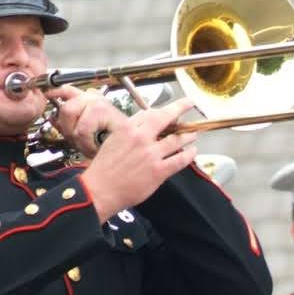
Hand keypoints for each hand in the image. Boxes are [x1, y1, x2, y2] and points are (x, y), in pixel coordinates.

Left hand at [43, 85, 131, 158]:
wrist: (126, 156)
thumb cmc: (108, 148)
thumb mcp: (83, 134)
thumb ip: (68, 123)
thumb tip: (53, 118)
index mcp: (90, 100)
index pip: (67, 89)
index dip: (55, 91)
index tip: (46, 94)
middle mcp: (95, 98)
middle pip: (65, 106)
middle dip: (67, 128)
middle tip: (80, 140)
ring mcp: (102, 103)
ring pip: (70, 113)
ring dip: (77, 136)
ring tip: (90, 143)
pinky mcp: (107, 112)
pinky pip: (82, 128)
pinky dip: (86, 142)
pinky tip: (96, 146)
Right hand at [79, 98, 198, 220]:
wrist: (100, 191)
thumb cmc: (103, 168)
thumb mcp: (112, 142)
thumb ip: (129, 134)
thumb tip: (143, 129)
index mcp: (127, 128)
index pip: (149, 113)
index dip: (161, 111)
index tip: (169, 110)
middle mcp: (141, 138)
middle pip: (165, 117)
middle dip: (180, 107)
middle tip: (189, 103)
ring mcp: (151, 154)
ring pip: (176, 139)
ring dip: (187, 135)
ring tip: (193, 134)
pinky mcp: (158, 171)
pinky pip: (179, 160)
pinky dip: (189, 155)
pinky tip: (192, 151)